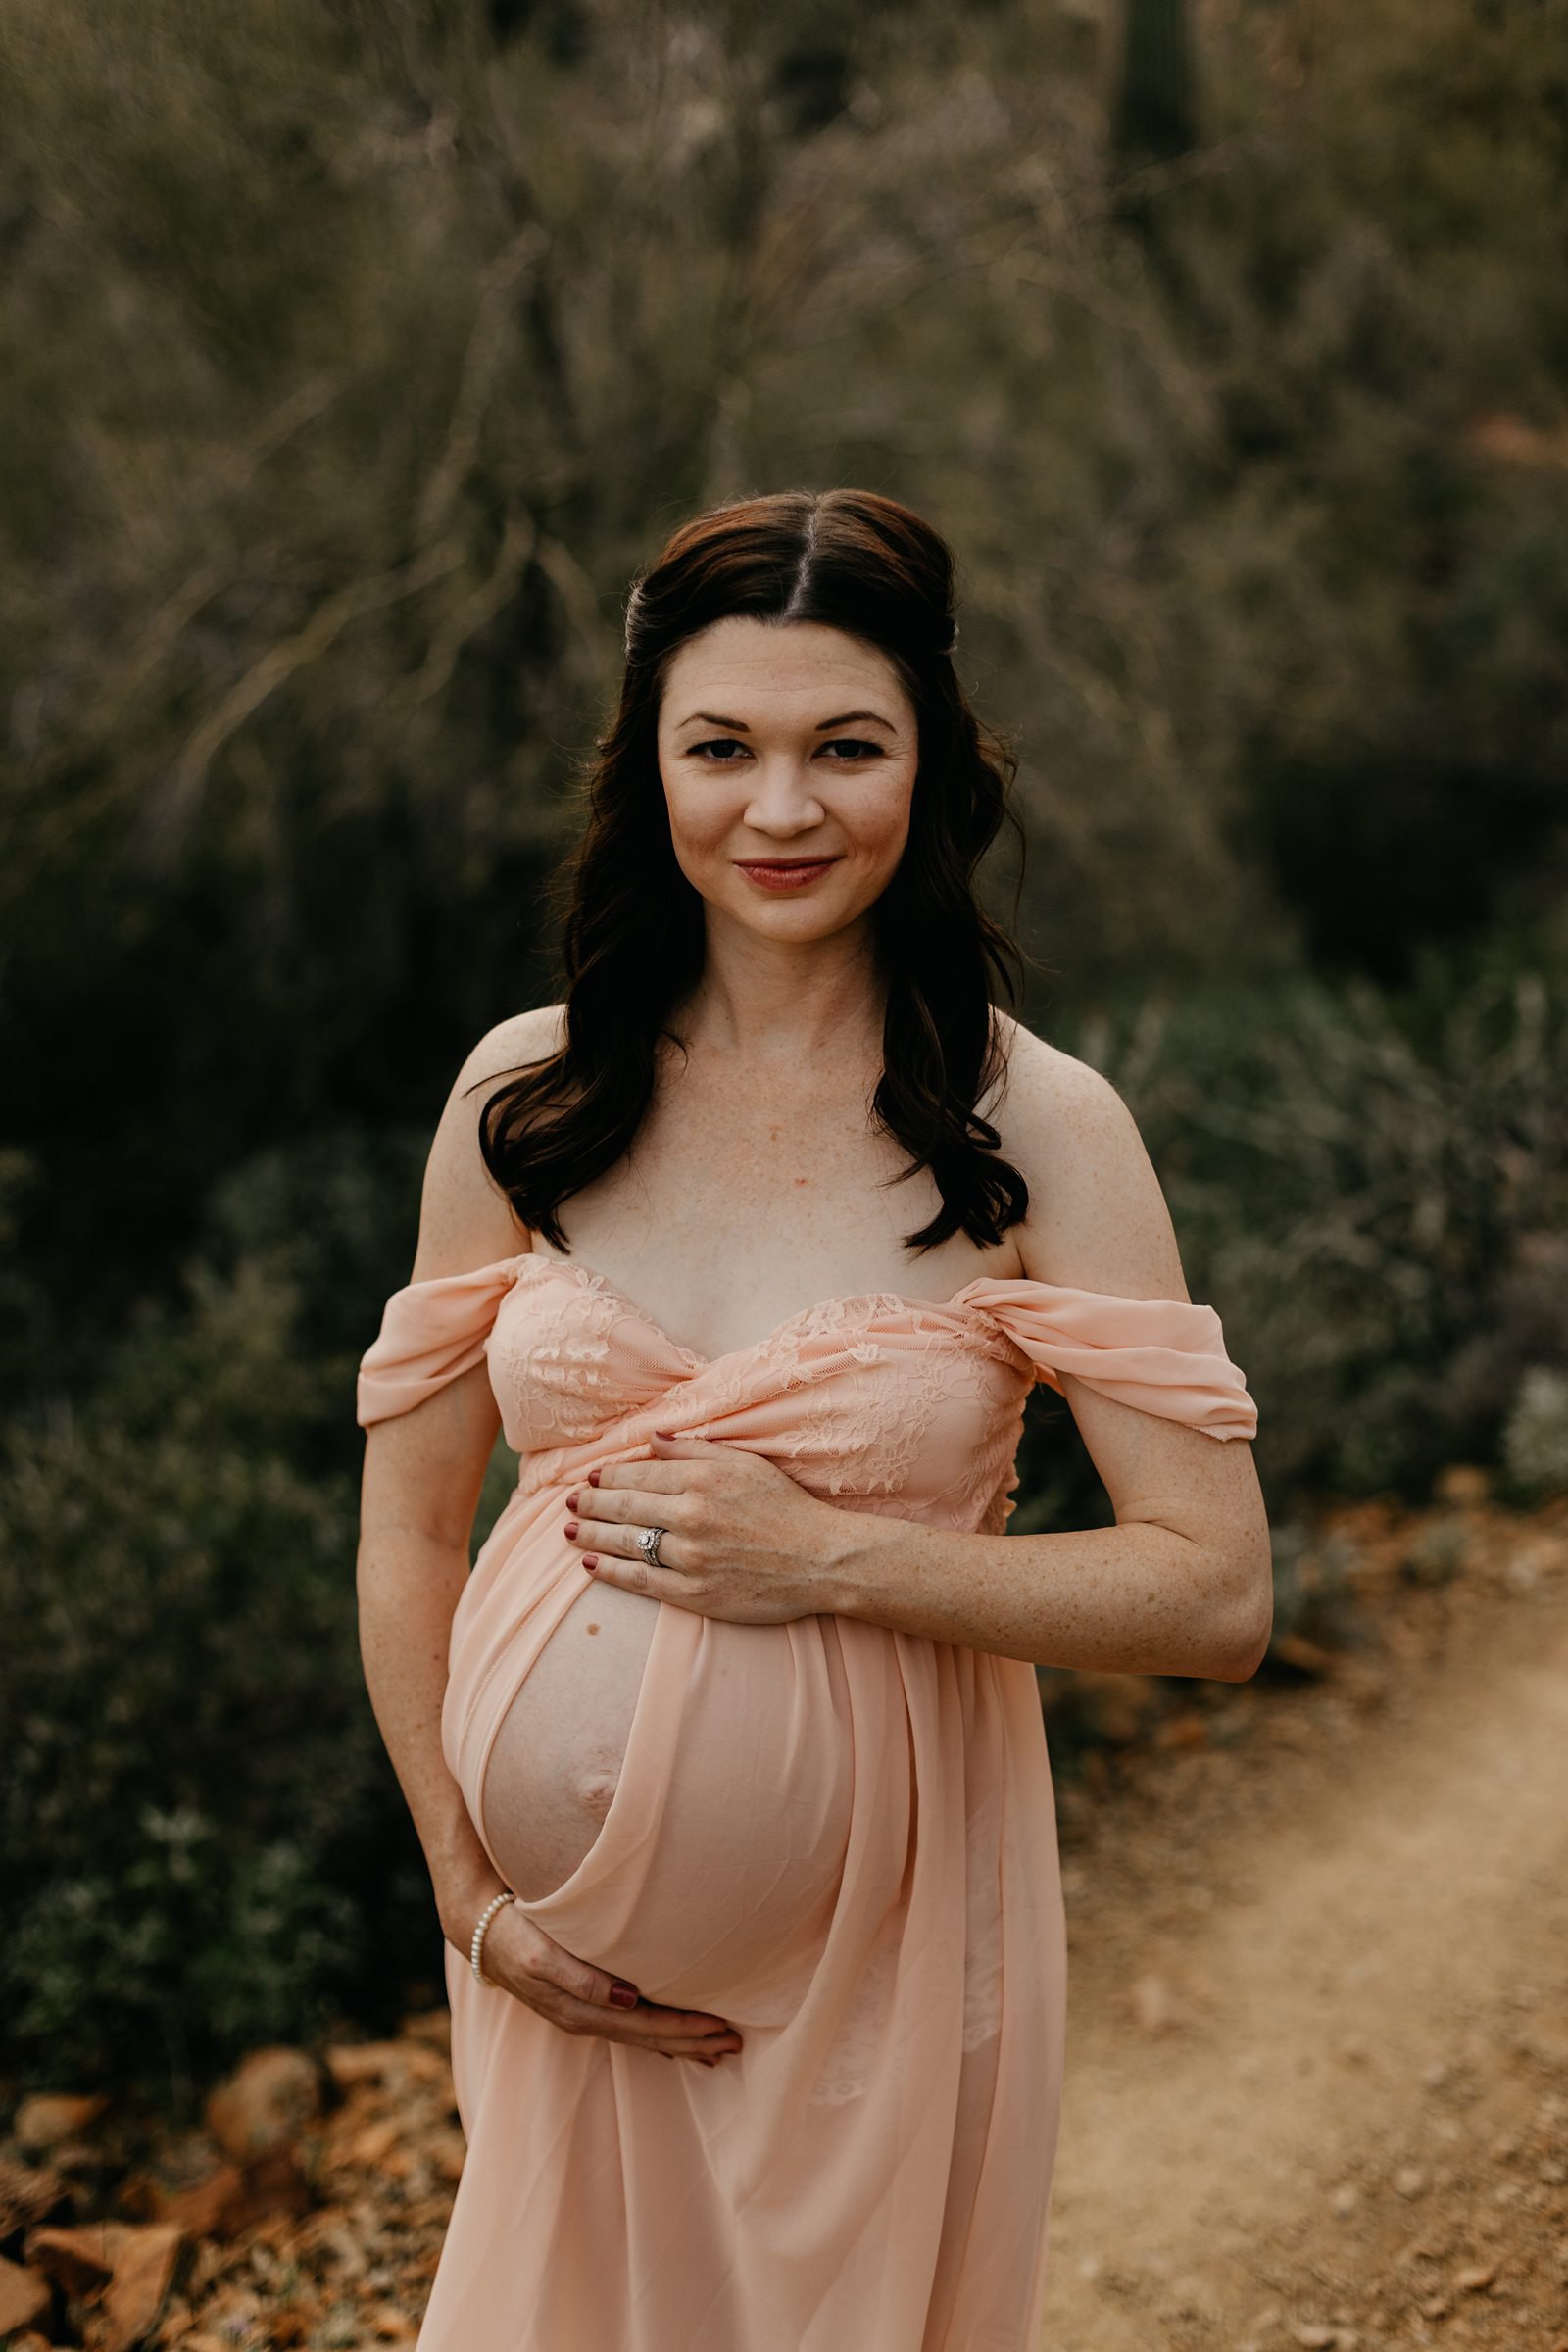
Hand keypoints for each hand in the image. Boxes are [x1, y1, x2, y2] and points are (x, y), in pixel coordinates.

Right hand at [477, 1901, 742, 2065]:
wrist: (481, 1933)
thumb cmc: (515, 1935)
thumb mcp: (541, 1955)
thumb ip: (581, 1978)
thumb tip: (627, 1998)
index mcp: (582, 2011)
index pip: (646, 2027)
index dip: (686, 2029)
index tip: (723, 2028)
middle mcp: (587, 2019)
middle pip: (650, 2039)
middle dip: (693, 2042)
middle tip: (736, 2045)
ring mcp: (584, 2015)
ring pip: (643, 2036)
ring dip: (680, 2042)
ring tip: (716, 2049)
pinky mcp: (582, 2003)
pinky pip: (629, 2026)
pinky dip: (657, 2035)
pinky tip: (674, 2040)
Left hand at [562, 1431, 848, 1623]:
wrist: (822, 1559)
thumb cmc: (785, 1507)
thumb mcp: (744, 1464)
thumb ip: (693, 1449)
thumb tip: (651, 1439)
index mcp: (702, 1479)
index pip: (639, 1474)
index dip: (608, 1474)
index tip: (591, 1475)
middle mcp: (691, 1515)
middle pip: (624, 1505)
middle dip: (590, 1501)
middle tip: (568, 1500)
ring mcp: (690, 1557)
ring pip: (625, 1542)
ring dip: (590, 1533)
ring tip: (568, 1529)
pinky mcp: (694, 1593)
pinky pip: (640, 1581)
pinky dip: (610, 1571)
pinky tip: (590, 1564)